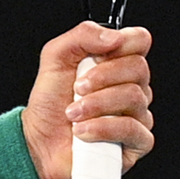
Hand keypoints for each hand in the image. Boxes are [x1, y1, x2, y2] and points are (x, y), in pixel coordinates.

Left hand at [22, 21, 153, 178]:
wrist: (40, 141)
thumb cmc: (50, 103)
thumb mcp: (55, 59)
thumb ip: (81, 37)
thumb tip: (114, 37)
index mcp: (115, 63)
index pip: (139, 40)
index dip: (124, 42)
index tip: (97, 55)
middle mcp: (131, 86)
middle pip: (138, 68)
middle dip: (100, 77)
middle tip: (76, 89)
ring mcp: (138, 114)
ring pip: (133, 97)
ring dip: (95, 104)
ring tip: (73, 113)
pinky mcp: (138, 141)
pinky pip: (132, 128)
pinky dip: (101, 128)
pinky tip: (82, 131)